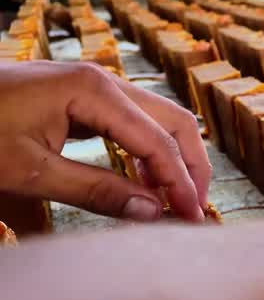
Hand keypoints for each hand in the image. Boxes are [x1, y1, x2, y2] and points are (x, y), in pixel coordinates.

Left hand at [0, 61, 210, 220]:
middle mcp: (102, 80)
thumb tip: (153, 213)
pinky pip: (133, 121)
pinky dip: (149, 151)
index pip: (157, 142)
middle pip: (172, 121)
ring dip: (173, 158)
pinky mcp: (82, 97)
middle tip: (197, 211)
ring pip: (157, 119)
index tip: (191, 219)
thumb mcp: (29, 172)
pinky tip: (148, 180)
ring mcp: (93, 85)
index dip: (179, 183)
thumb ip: (96, 192)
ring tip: (179, 200)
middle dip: (190, 167)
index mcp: (94, 90)